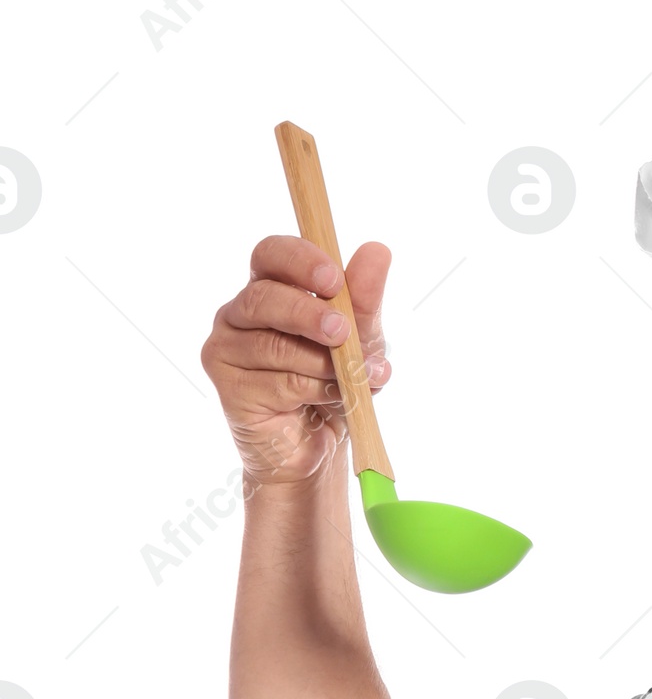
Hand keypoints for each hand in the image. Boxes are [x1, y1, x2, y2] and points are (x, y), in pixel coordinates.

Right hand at [201, 235, 390, 487]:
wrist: (318, 448)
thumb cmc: (332, 384)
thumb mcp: (359, 340)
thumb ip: (363, 299)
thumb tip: (378, 250)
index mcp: (269, 289)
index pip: (270, 255)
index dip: (299, 260)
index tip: (333, 278)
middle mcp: (239, 314)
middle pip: (263, 297)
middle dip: (308, 313)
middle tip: (342, 330)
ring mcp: (227, 350)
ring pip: (274, 345)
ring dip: (321, 362)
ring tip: (354, 376)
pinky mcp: (229, 389)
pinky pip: (276, 383)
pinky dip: (315, 389)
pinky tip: (334, 398)